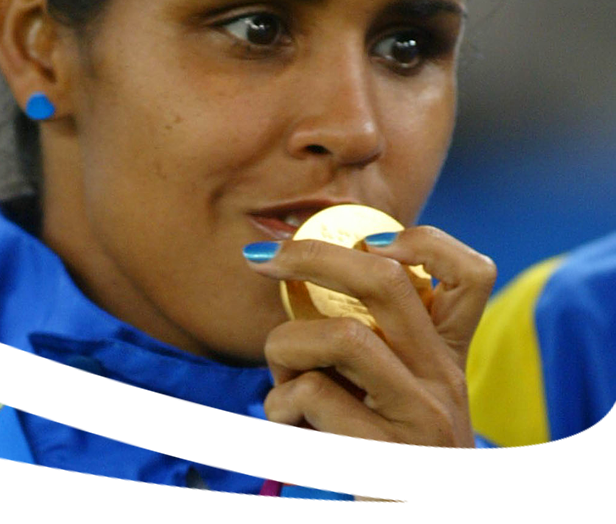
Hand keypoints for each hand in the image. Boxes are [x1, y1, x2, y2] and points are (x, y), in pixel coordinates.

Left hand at [249, 227, 495, 446]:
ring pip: (340, 337)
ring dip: (284, 346)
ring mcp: (420, 415)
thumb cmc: (384, 447)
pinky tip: (286, 422)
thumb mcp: (396, 389)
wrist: (414, 519)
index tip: (366, 239)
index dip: (424, 240)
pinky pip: (312, 396)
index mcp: (446, 353)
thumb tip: (299, 272)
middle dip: (311, 256)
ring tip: (280, 375)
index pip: (471, 274)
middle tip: (265, 260)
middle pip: (386, 281)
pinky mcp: (386, 454)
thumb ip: (370, 339)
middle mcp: (443, 376)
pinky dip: (279, 402)